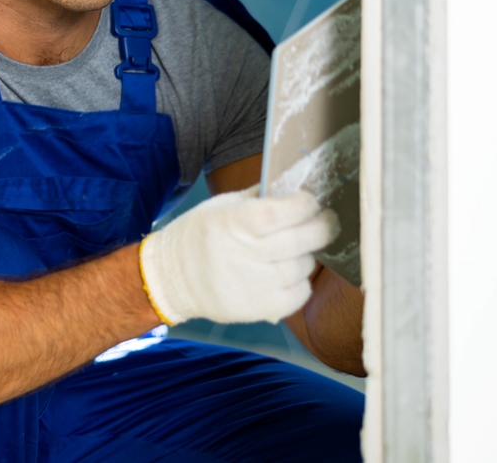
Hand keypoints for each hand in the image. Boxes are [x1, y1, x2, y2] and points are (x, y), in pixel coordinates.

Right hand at [139, 188, 338, 324]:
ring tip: (295, 248)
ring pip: (305, 266)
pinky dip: (300, 281)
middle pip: (301, 240)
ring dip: (307, 254)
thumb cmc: (196, 236)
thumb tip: (291, 187)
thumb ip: (256, 198)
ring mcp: (256, 285)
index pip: (277, 213)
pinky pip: (301, 293)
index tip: (311, 199)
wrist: (171, 279)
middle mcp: (245, 255)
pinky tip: (287, 273)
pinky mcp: (262, 309)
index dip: (302, 205)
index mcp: (231, 224)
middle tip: (325, 219)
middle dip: (322, 226)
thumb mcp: (218, 206)